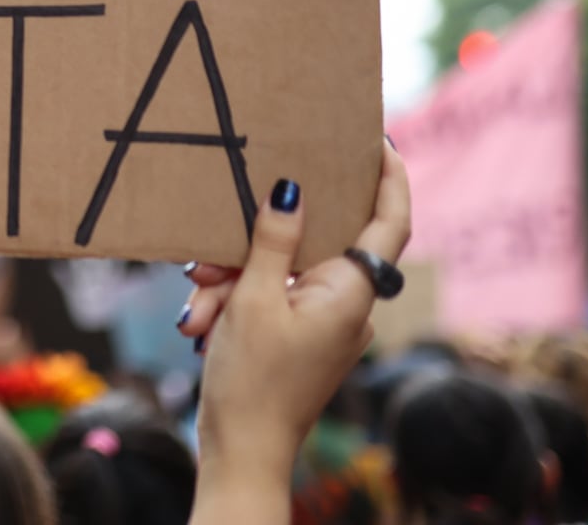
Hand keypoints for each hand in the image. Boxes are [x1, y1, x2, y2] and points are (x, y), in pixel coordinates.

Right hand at [194, 142, 411, 482]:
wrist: (243, 450)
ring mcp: (327, 322)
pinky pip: (274, 295)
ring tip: (198, 303)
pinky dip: (239, 297)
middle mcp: (349, 304)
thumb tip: (292, 189)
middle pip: (313, 244)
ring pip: (283, 270)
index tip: (376, 138)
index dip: (388, 177)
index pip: (389, 220)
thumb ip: (274, 239)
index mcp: (351, 291)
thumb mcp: (254, 298)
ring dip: (235, 278)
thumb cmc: (253, 379)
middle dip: (257, 242)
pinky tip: (203, 317)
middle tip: (211, 257)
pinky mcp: (303, 336)